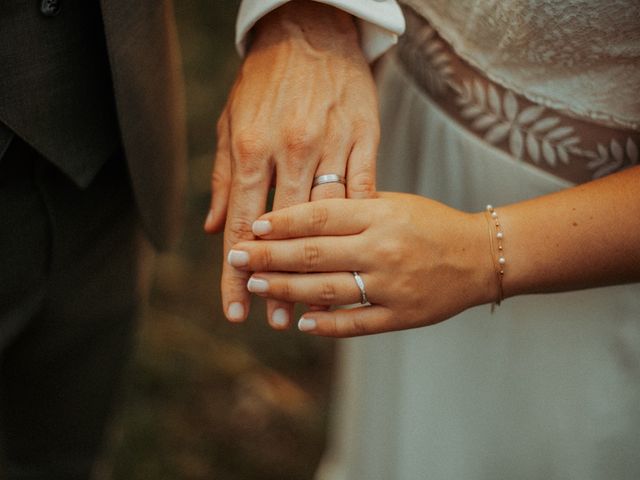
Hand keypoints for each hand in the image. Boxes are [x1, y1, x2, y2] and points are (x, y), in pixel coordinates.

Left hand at [204, 1, 379, 328]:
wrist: (312, 31)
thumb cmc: (266, 80)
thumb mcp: (230, 121)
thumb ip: (224, 176)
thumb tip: (215, 226)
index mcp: (251, 147)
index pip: (243, 223)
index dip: (237, 270)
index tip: (236, 307)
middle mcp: (291, 150)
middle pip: (285, 231)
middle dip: (277, 279)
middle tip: (270, 319)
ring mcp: (332, 144)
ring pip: (326, 219)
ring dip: (316, 265)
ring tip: (306, 305)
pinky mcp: (365, 139)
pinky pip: (364, 189)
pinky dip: (354, 230)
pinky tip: (351, 259)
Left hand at [227, 193, 497, 336]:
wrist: (480, 256)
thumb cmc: (432, 223)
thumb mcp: (395, 202)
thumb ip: (352, 206)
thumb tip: (300, 213)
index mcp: (379, 215)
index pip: (320, 216)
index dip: (283, 222)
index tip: (253, 226)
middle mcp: (382, 249)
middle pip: (314, 254)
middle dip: (269, 256)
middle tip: (235, 257)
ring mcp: (391, 285)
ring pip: (327, 289)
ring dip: (285, 289)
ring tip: (253, 285)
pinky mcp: (401, 315)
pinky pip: (357, 322)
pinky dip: (327, 324)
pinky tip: (301, 322)